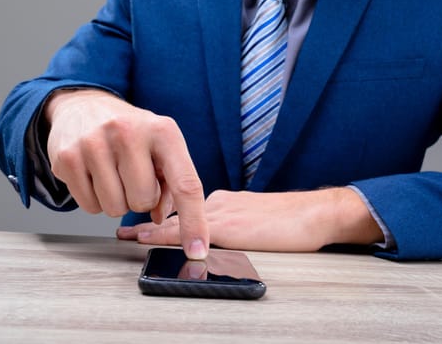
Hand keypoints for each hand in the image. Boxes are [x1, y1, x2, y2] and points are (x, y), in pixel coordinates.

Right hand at [45, 89, 208, 258]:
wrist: (85, 106)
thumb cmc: (132, 132)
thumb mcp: (162, 147)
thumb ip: (172, 184)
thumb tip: (161, 219)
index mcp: (164, 131)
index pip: (185, 184)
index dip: (193, 222)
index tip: (198, 250)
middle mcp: (129, 132)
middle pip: (143, 202)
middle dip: (141, 199)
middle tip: (133, 177)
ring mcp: (94, 143)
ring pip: (115, 209)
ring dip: (117, 201)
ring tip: (114, 173)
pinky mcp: (66, 157)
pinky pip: (88, 207)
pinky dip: (95, 200)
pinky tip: (95, 175)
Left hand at [117, 188, 383, 251]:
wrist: (316, 212)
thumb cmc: (293, 217)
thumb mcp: (257, 217)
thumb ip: (235, 221)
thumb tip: (217, 233)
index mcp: (226, 201)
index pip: (188, 206)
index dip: (164, 214)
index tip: (144, 221)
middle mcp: (220, 203)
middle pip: (177, 212)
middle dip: (151, 221)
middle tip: (125, 230)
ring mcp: (224, 213)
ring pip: (178, 220)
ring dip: (153, 229)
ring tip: (129, 235)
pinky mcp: (230, 227)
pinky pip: (190, 232)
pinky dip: (168, 235)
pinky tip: (151, 240)